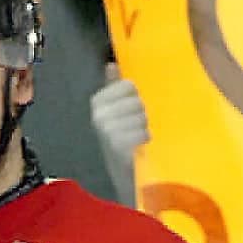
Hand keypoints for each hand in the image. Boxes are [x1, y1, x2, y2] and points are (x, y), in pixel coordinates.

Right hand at [90, 63, 149, 207]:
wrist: (127, 178)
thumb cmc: (124, 143)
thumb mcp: (118, 113)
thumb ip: (115, 87)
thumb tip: (111, 64)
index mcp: (97, 102)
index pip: (128, 85)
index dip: (135, 99)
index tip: (130, 113)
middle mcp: (98, 115)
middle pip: (136, 100)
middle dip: (141, 115)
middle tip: (135, 130)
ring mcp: (106, 129)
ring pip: (141, 115)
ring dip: (144, 129)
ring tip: (137, 141)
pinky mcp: (117, 144)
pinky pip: (142, 131)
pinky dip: (144, 141)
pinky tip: (138, 149)